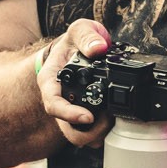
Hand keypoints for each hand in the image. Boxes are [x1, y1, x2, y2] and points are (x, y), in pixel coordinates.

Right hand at [36, 19, 113, 148]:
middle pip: (70, 131)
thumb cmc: (75, 42)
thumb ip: (87, 36)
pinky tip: (115, 117)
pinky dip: (106, 131)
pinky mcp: (85, 117)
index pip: (53, 105)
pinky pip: (93, 134)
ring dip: (101, 133)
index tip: (88, 117)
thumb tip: (98, 48)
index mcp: (51, 82)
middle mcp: (59, 101)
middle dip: (93, 131)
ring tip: (114, 116)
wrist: (77, 50)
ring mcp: (72, 112)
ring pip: (82, 137)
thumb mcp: (79, 30)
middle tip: (110, 117)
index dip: (69, 115)